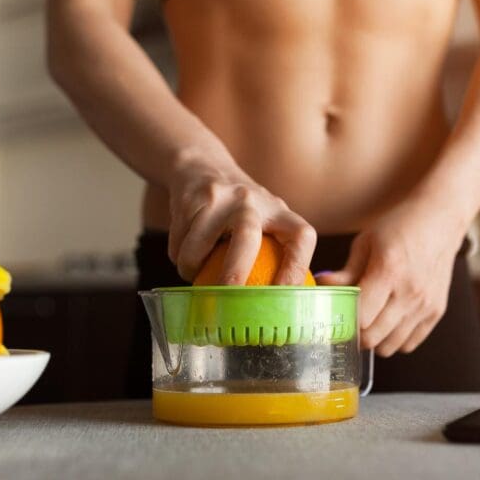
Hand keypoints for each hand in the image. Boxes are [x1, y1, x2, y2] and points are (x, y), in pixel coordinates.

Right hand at [166, 154, 315, 284]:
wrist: (202, 167)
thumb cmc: (238, 210)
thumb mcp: (263, 220)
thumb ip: (270, 253)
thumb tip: (267, 312)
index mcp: (278, 210)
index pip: (301, 236)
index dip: (297, 268)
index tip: (284, 297)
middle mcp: (253, 201)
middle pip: (246, 237)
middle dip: (235, 271)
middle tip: (225, 297)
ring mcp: (220, 197)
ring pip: (199, 245)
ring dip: (191, 267)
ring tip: (193, 274)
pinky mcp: (191, 198)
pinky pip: (179, 241)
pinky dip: (178, 255)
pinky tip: (183, 253)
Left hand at [317, 197, 467, 355]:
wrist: (440, 220)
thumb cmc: (399, 227)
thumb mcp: (366, 242)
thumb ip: (346, 271)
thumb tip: (321, 288)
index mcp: (389, 270)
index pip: (360, 316)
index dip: (344, 319)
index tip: (337, 313)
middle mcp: (410, 292)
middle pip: (373, 337)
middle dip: (356, 333)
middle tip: (350, 318)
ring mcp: (425, 305)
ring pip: (390, 347)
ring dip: (375, 338)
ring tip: (371, 319)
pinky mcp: (436, 312)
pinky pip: (409, 344)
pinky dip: (395, 339)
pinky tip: (390, 320)